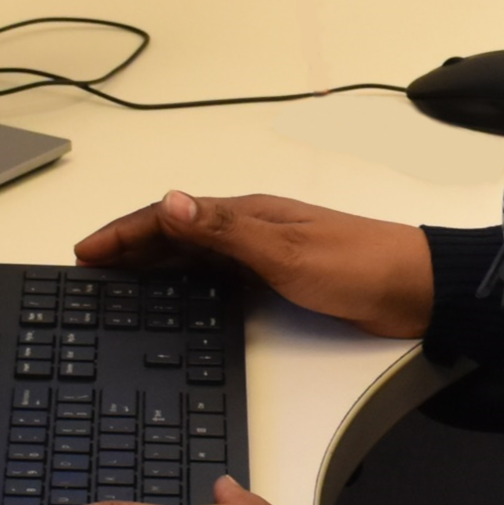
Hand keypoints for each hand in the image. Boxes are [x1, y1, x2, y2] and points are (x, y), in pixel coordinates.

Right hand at [75, 191, 433, 338]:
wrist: (418, 290)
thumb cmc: (360, 265)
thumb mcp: (286, 252)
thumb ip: (226, 232)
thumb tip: (170, 203)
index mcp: (247, 215)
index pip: (170, 216)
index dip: (124, 232)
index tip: (85, 251)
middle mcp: (251, 229)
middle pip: (176, 233)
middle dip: (129, 247)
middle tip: (89, 269)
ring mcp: (266, 253)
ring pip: (195, 255)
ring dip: (155, 264)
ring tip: (118, 284)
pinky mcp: (280, 278)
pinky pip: (218, 277)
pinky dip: (187, 284)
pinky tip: (178, 301)